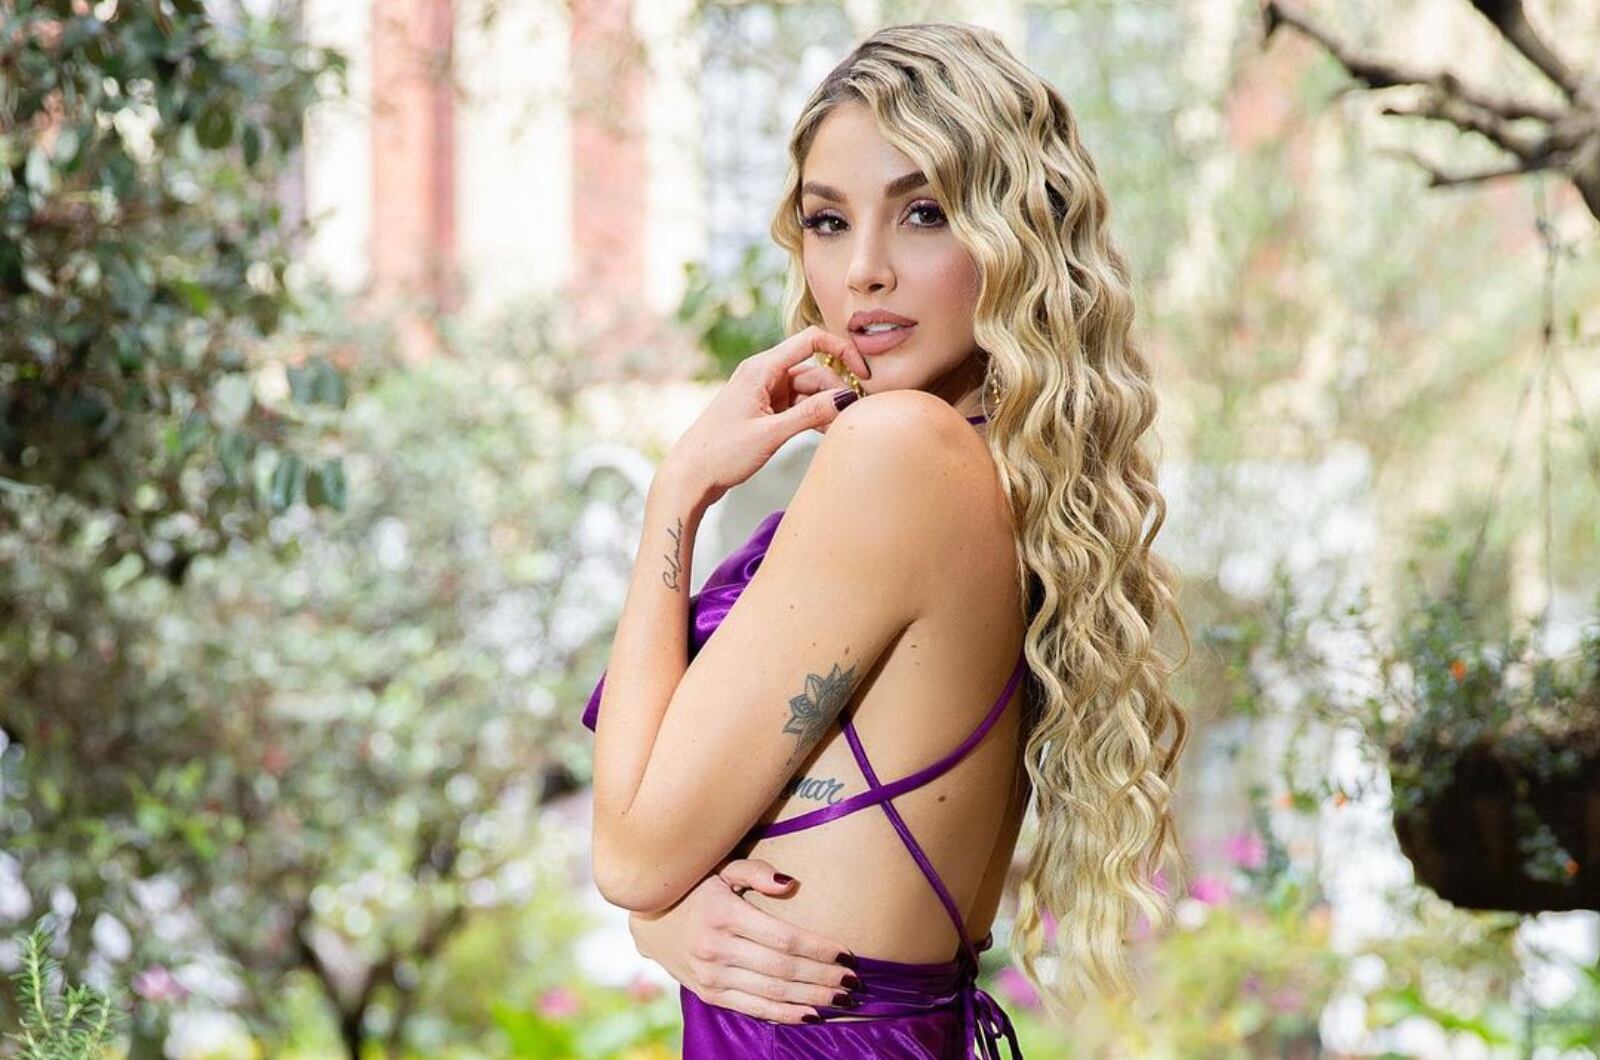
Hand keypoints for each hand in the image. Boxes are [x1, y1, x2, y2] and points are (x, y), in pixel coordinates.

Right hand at [628, 857, 860, 1023]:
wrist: (650, 919)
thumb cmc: (696, 886)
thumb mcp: (721, 867)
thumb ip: (756, 872)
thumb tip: (790, 883)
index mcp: (723, 914)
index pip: (782, 938)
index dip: (817, 949)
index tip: (846, 953)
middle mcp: (716, 948)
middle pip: (782, 970)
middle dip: (822, 977)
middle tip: (854, 982)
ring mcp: (711, 975)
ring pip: (771, 993)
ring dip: (811, 998)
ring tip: (841, 1000)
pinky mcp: (709, 994)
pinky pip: (753, 1008)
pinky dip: (784, 1014)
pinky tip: (810, 1014)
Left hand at [662, 326, 870, 507]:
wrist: (689, 476)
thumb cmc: (721, 453)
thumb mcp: (770, 434)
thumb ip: (810, 415)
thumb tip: (846, 399)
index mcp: (761, 368)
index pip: (812, 341)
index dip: (842, 351)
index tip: (863, 374)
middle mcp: (763, 375)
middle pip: (814, 371)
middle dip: (835, 392)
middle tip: (850, 419)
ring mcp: (763, 393)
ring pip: (808, 391)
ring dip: (825, 408)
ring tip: (837, 431)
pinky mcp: (764, 411)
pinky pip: (797, 406)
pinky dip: (812, 416)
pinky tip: (823, 433)